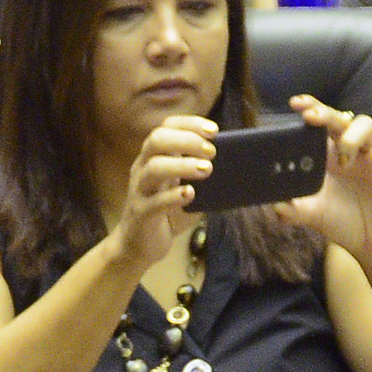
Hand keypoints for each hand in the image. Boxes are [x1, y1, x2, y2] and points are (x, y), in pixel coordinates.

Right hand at [108, 108, 218, 277]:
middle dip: (187, 141)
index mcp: (153, 157)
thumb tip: (233, 168)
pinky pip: (153, 202)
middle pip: (157, 140)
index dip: (190, 124)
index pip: (166, 127)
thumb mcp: (187, 189)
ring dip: (182, 165)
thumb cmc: (167, 213)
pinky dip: (173, 197)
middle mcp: (142, 168)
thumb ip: (201, 176)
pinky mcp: (140, 214)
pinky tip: (190, 195)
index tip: (214, 131)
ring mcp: (139, 191)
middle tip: (212, 152)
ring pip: (153, 168)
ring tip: (206, 170)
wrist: (138, 247)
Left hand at [279, 93, 371, 269]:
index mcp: (326, 155)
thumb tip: (275, 206)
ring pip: (366, 124)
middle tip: (311, 119)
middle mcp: (349, 149)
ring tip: (345, 158)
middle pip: (339, 118)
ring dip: (352, 135)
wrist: (371, 243)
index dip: (310, 107)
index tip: (295, 103)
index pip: (318, 122)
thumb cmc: (341, 222)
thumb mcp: (313, 216)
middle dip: (325, 113)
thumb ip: (294, 210)